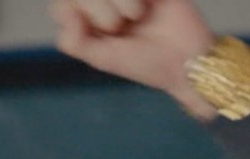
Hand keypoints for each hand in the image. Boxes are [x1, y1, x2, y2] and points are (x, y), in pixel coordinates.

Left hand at [51, 0, 216, 112]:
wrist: (187, 57)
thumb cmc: (146, 63)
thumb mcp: (103, 58)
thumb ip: (74, 41)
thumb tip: (64, 10)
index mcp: (88, 20)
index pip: (63, 3)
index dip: (74, 11)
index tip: (99, 31)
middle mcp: (104, 1)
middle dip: (99, 10)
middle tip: (118, 27)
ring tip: (137, 16)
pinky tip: (147, 4)